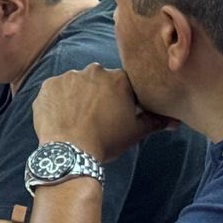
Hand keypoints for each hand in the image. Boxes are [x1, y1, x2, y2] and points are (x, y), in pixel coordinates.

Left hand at [32, 63, 170, 161]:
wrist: (70, 151)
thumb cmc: (106, 141)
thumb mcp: (136, 131)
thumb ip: (156, 121)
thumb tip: (175, 121)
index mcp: (119, 78)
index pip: (122, 82)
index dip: (119, 97)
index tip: (114, 110)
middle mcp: (94, 71)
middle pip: (98, 80)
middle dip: (97, 94)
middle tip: (94, 116)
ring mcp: (68, 77)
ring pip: (75, 83)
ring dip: (76, 95)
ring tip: (76, 117)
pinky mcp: (47, 85)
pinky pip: (55, 90)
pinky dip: (57, 100)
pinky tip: (61, 115)